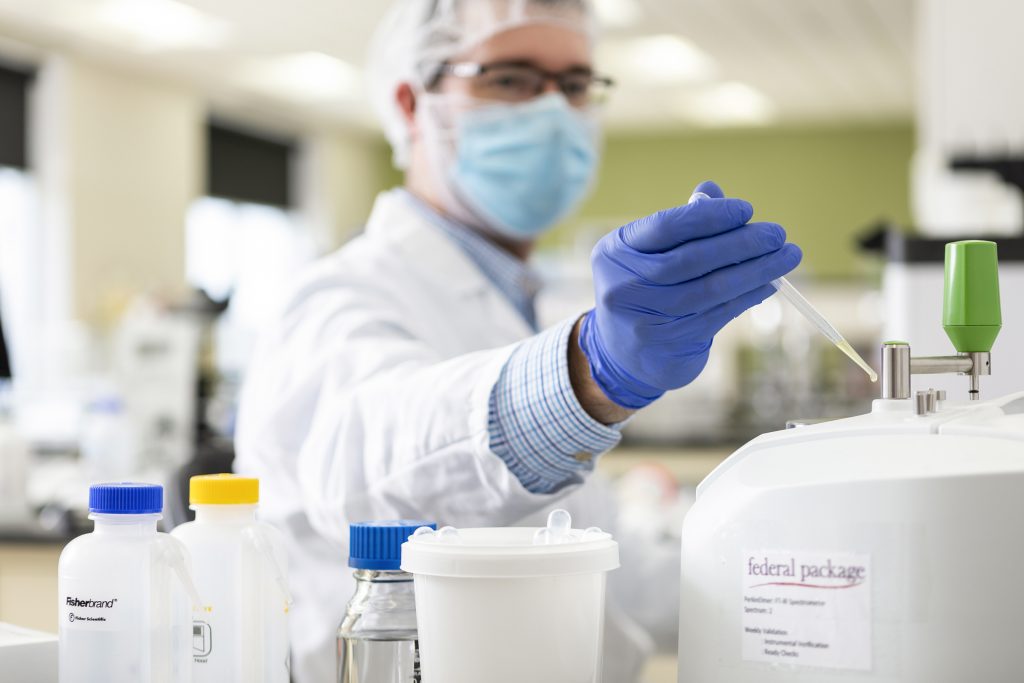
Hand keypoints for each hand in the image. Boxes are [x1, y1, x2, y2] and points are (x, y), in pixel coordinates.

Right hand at [577, 181, 801, 408]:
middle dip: (741, 243)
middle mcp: (624, 286)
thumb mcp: (649, 253)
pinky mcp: (670, 343)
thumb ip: (681, 223)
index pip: (665, 226)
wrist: (624, 352)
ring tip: (787, 257)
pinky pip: (718, 314)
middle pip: (691, 258)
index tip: (746, 210)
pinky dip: (748, 296)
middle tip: (776, 234)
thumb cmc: (644, 288)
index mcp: (615, 252)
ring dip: (756, 271)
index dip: (709, 217)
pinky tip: (768, 284)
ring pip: (710, 289)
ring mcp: (645, 319)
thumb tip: (716, 194)